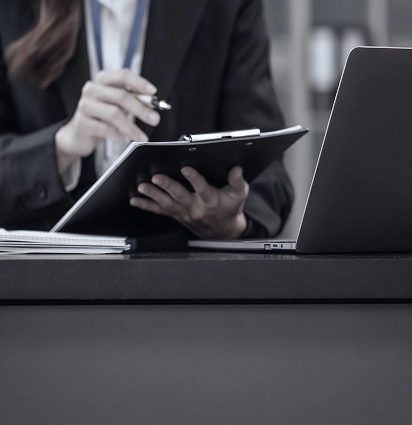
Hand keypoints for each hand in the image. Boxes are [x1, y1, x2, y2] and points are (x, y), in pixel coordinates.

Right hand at [55, 69, 160, 173]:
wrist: (79, 134)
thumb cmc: (101, 118)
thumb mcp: (118, 106)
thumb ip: (134, 102)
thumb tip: (153, 105)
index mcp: (103, 81)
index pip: (123, 75)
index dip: (139, 83)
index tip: (153, 92)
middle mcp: (92, 89)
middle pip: (121, 96)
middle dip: (141, 109)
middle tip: (154, 119)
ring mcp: (85, 105)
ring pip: (114, 114)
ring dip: (132, 127)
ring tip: (141, 137)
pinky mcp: (82, 122)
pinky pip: (105, 129)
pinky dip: (119, 136)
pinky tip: (126, 140)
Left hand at [130, 166, 248, 239]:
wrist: (222, 231)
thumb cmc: (229, 209)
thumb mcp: (239, 194)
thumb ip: (237, 181)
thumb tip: (236, 169)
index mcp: (211, 200)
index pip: (203, 188)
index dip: (194, 179)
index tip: (186, 169)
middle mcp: (195, 207)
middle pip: (180, 196)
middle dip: (167, 186)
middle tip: (157, 177)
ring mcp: (183, 212)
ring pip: (166, 203)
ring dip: (153, 195)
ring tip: (142, 187)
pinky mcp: (176, 215)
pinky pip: (159, 211)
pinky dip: (146, 205)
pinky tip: (135, 200)